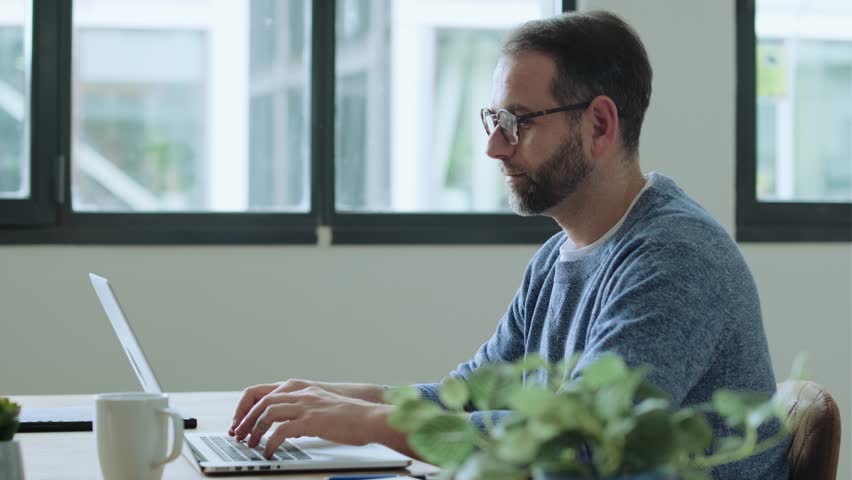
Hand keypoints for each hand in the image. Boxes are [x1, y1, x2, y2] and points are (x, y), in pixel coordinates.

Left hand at [228, 379, 385, 436]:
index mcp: (301, 387)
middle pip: (260, 401)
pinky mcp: (312, 420)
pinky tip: (269, 451)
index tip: (240, 422)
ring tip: (251, 444)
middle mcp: (301, 392)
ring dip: (254, 430)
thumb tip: (285, 428)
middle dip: (245, 420)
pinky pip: (282, 430)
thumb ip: (301, 412)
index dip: (246, 407)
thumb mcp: (320, 407)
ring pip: (267, 412)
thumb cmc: (349, 416)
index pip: (262, 391)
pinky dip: (271, 442)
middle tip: (239, 435)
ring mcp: (306, 405)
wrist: (370, 417)